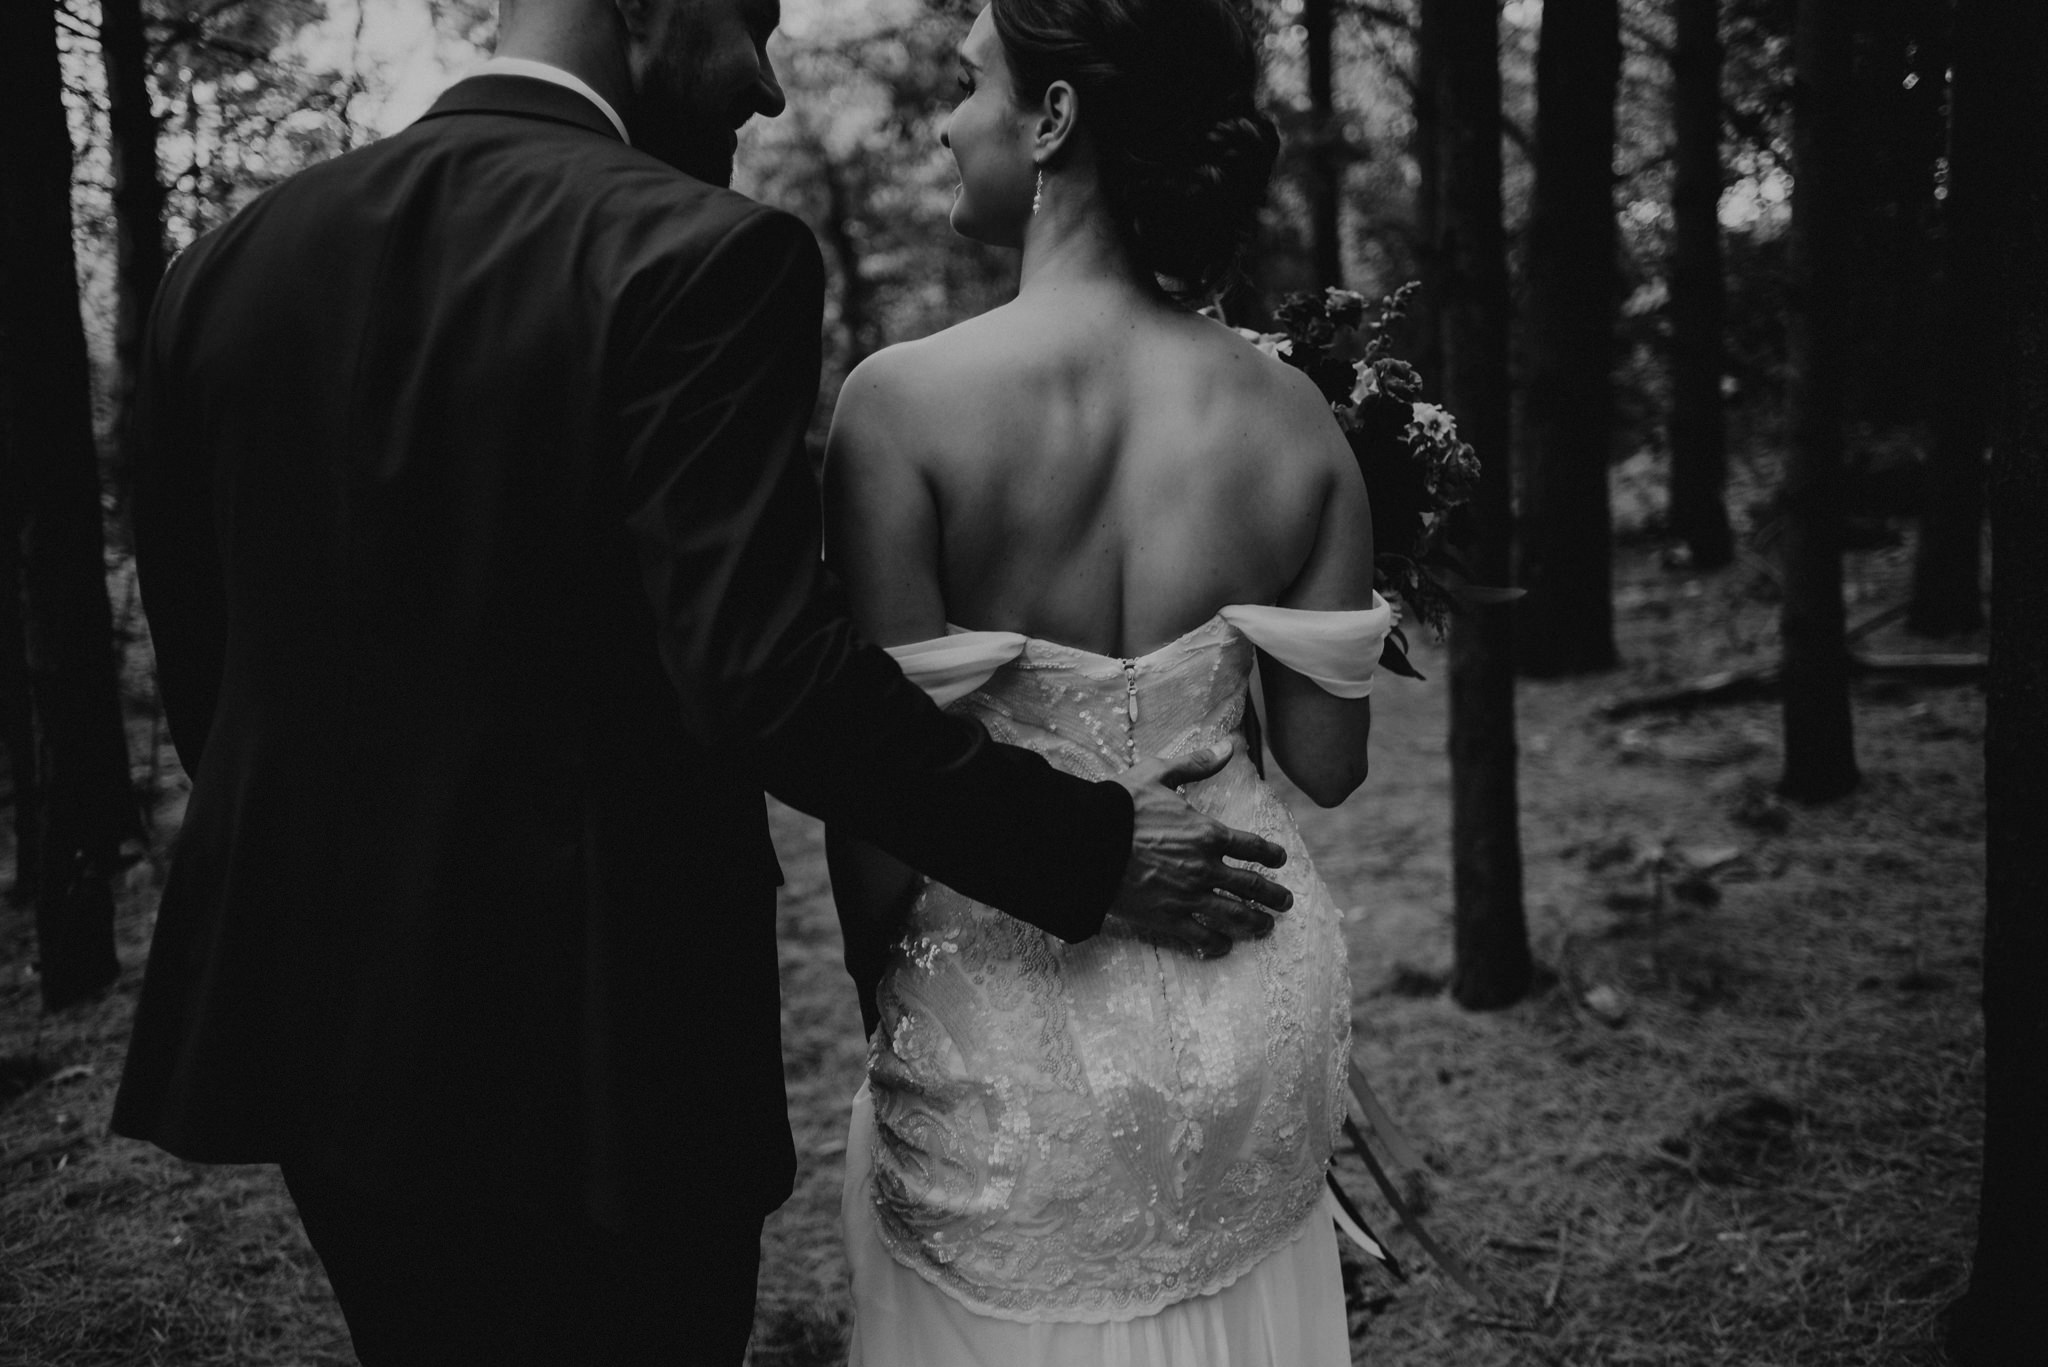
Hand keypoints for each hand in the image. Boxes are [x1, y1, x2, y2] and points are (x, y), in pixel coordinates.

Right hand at [1107, 738, 1290, 958]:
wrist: (1085, 842)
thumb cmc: (1119, 807)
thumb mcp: (1158, 775)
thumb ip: (1196, 764)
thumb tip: (1228, 746)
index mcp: (1207, 833)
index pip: (1252, 846)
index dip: (1271, 854)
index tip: (1280, 860)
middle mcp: (1204, 868)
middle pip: (1250, 885)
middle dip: (1272, 895)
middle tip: (1285, 902)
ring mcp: (1187, 896)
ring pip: (1232, 915)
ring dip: (1254, 922)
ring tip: (1265, 927)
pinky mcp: (1166, 917)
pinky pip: (1200, 936)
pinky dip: (1215, 943)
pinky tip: (1223, 946)